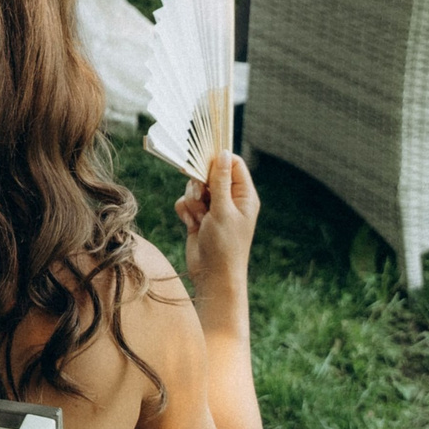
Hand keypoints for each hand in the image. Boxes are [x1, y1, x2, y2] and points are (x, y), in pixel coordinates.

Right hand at [176, 151, 258, 305]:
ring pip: (194, 187)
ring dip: (192, 201)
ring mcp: (213, 208)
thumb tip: (223, 152)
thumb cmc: (225, 245)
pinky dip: (185, 211)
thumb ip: (221, 180)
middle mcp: (229, 199)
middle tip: (202, 197)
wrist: (212, 276)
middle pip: (209, 173)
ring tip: (199, 218)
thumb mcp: (224, 210)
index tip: (203, 162)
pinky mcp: (198, 217)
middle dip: (199, 184)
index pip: (233, 164)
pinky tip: (191, 225)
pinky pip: (185, 202)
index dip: (218, 160)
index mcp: (243, 195)